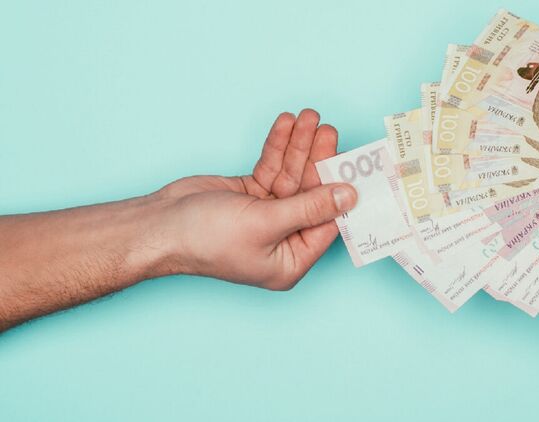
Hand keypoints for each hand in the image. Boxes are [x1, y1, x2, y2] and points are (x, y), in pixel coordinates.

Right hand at [152, 109, 356, 289]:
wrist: (159, 225)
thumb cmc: (207, 238)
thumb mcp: (267, 223)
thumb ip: (310, 207)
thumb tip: (348, 196)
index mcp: (291, 260)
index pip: (327, 223)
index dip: (340, 192)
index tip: (354, 163)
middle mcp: (283, 238)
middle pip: (310, 193)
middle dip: (317, 159)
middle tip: (328, 130)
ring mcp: (267, 214)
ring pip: (291, 175)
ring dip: (299, 146)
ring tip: (310, 117)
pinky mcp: (251, 194)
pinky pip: (271, 167)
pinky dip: (278, 146)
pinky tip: (287, 124)